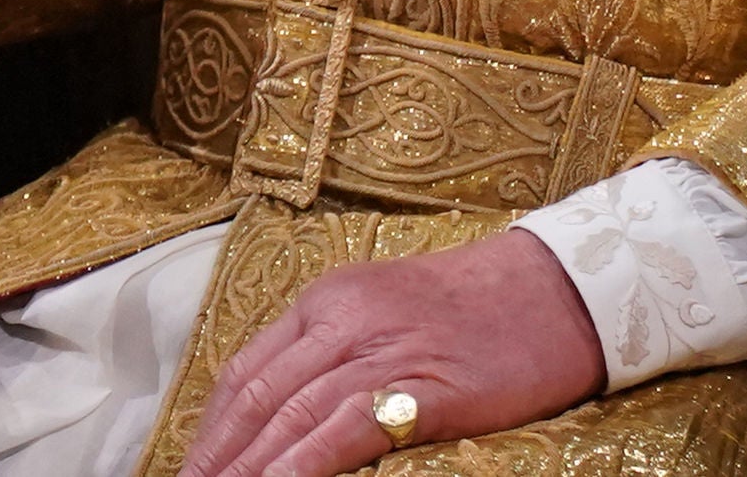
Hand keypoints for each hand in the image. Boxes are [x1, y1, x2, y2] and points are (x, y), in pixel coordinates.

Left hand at [179, 228, 602, 476]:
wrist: (557, 287)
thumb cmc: (477, 310)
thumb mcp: (387, 315)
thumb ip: (335, 355)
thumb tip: (282, 420)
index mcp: (330, 299)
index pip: (246, 371)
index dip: (210, 431)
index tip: (189, 473)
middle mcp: (344, 316)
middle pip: (255, 397)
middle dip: (214, 461)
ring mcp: (380, 348)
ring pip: (288, 417)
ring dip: (244, 472)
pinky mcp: (421, 385)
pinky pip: (342, 432)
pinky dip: (299, 468)